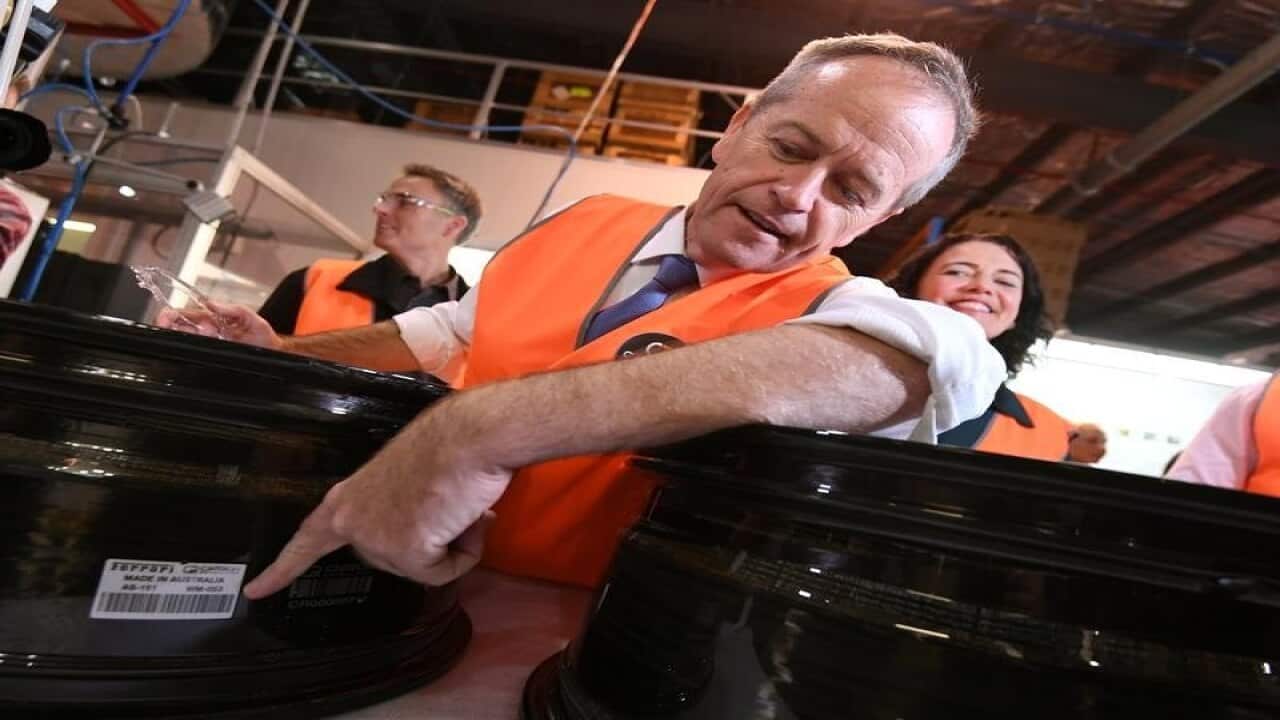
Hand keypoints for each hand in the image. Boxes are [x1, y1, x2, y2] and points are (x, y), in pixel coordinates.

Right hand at [155, 301, 282, 349]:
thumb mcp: (252, 318)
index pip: (182, 314)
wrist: (272, 354)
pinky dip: (190, 351)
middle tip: (202, 329)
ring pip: (182, 341)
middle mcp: (204, 332)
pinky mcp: (208, 357)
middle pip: (177, 328)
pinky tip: (203, 348)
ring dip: (188, 337)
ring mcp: (206, 345)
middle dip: (177, 327)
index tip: (165, 319)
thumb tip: (212, 304)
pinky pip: (192, 354)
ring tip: (212, 335)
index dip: (169, 315)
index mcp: (210, 318)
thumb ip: (233, 310)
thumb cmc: (262, 336)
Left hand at [242, 404, 511, 597]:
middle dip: (427, 542)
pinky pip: (440, 573)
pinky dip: (462, 554)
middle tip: (450, 508)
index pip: (307, 538)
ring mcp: (376, 537)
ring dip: (449, 544)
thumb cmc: (447, 448)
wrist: (469, 438)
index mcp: (347, 498)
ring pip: (421, 567)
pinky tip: (467, 520)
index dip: (283, 568)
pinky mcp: (405, 550)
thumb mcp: (404, 483)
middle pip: (391, 557)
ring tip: (459, 506)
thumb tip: (439, 529)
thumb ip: (399, 509)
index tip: (254, 591)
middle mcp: (352, 520)